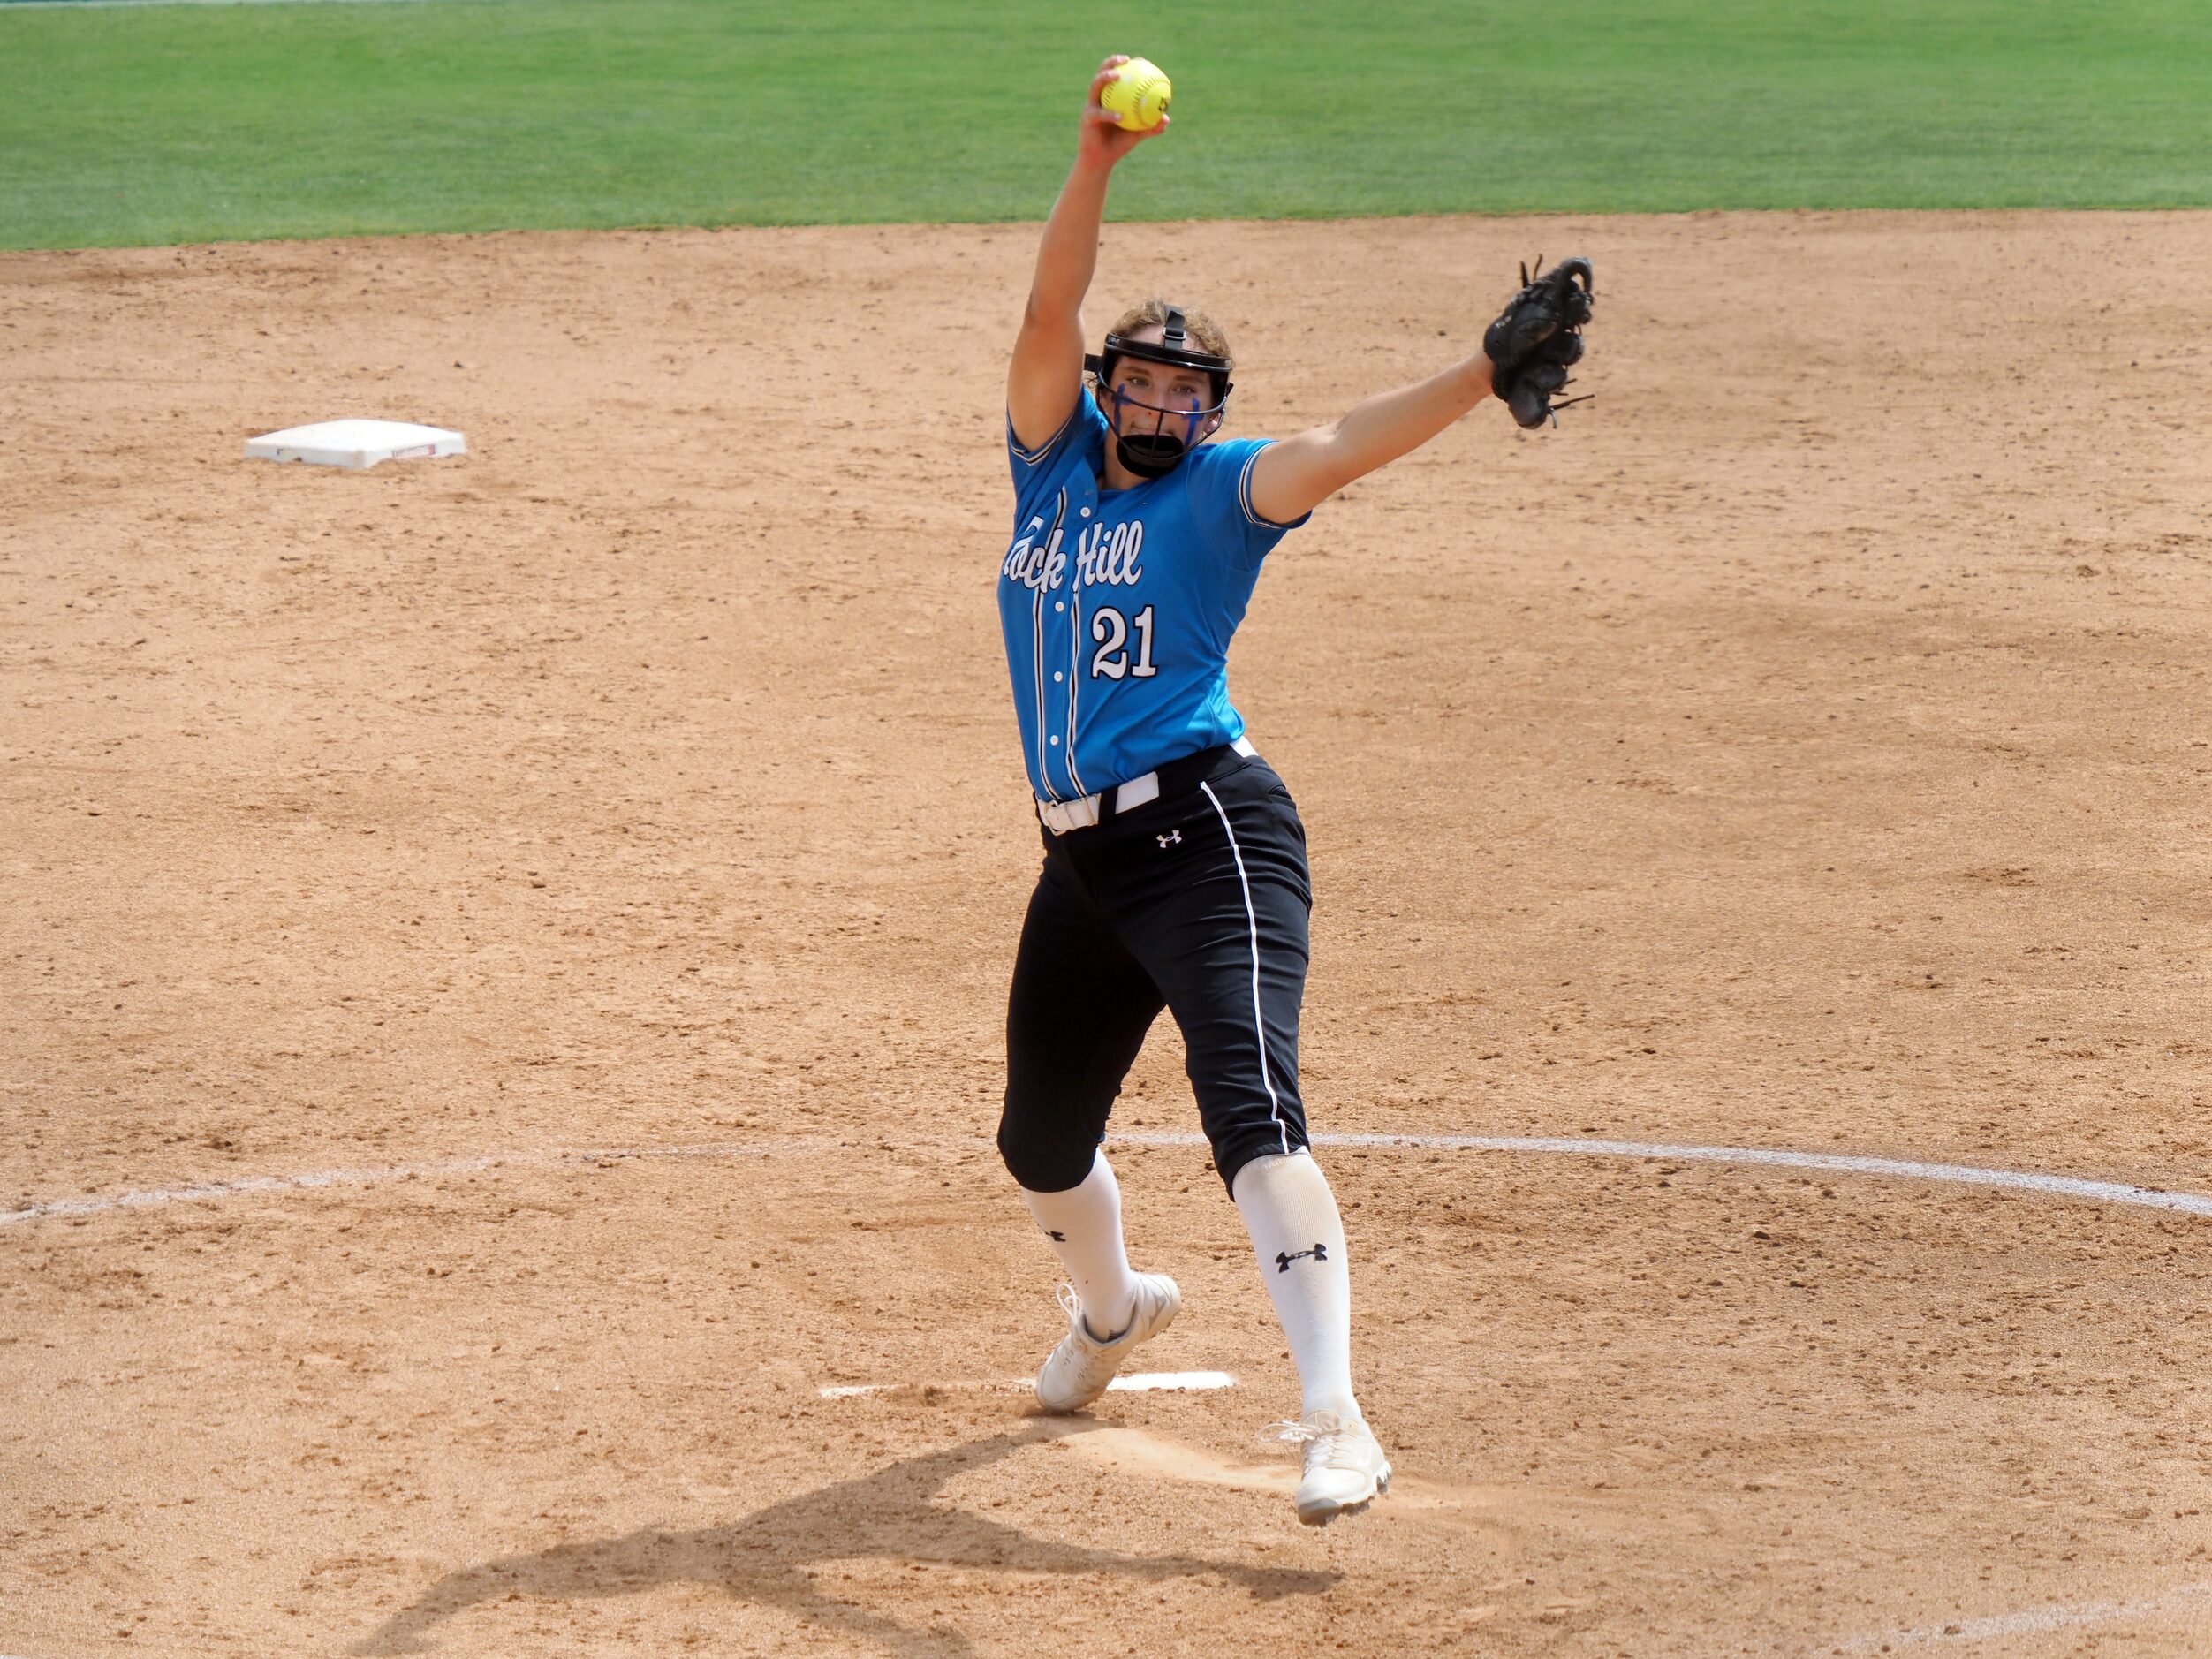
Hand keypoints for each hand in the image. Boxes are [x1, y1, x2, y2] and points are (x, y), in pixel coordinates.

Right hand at [1076, 54, 1170, 168]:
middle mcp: (1098, 98)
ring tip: (1117, 75)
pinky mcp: (1086, 118)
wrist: (1101, 160)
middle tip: (1125, 59)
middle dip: (1111, 61)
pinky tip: (1120, 116)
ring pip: (1095, 86)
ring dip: (1105, 77)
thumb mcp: (1137, 135)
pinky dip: (1109, 114)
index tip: (1140, 60)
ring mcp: (1090, 106)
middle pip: (1102, 72)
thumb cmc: (1118, 145)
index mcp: (1110, 97)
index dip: (1126, 65)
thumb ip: (1151, 127)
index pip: (1117, 75)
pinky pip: (1099, 113)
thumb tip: (1166, 118)